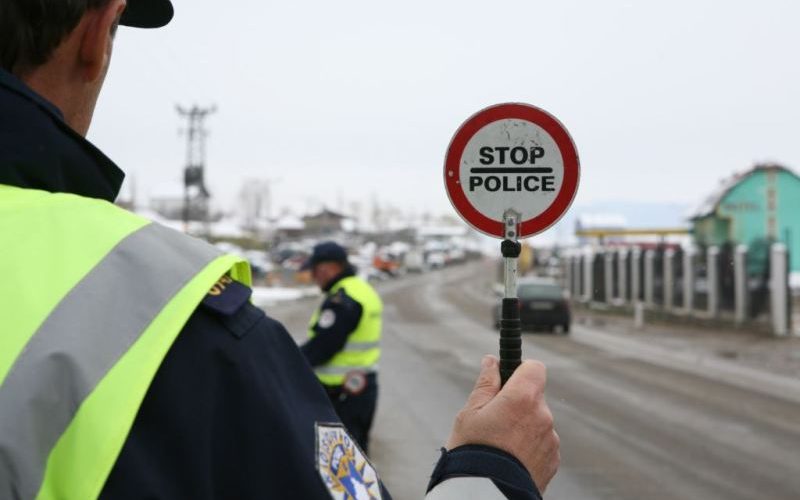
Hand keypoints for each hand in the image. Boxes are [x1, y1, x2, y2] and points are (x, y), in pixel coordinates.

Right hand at [446, 355, 559, 492]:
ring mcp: (550, 440)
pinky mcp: (553, 461)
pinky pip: (542, 444)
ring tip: (500, 445)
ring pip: (538, 421)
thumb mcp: (470, 413)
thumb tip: (492, 362)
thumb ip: (486, 384)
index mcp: (522, 398)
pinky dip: (529, 447)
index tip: (506, 378)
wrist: (485, 494)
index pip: (535, 368)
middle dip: (517, 402)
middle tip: (493, 419)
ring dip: (524, 426)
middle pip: (534, 396)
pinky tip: (511, 458)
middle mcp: (543, 416)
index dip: (520, 370)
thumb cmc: (473, 451)